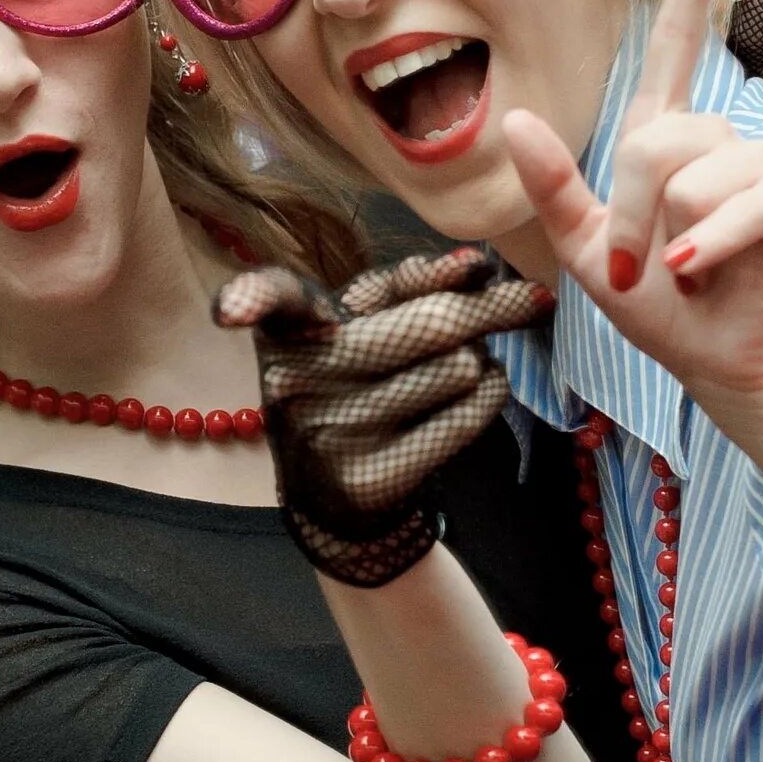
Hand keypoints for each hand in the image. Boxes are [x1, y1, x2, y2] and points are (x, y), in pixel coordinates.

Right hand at [217, 247, 551, 586]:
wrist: (338, 494)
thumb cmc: (356, 383)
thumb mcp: (361, 327)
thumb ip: (411, 286)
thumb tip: (475, 267)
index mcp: (285, 334)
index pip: (269, 303)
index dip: (247, 300)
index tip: (230, 314)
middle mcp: (297, 383)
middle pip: (426, 325)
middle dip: (489, 308)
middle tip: (532, 299)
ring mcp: (331, 435)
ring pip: (458, 366)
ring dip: (482, 359)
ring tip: (463, 367)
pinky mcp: (372, 479)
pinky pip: (467, 414)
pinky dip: (490, 394)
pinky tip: (479, 390)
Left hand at [504, 0, 762, 443]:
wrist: (717, 363)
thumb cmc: (659, 307)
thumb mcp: (586, 250)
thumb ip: (554, 187)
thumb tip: (516, 120)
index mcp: (666, 138)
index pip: (678, 48)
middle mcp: (717, 140)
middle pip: (654, 142)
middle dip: (632, 214)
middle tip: (643, 267)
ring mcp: (761, 165)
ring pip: (692, 177)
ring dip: (672, 239)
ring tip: (688, 270)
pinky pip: (742, 204)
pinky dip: (710, 248)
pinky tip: (702, 271)